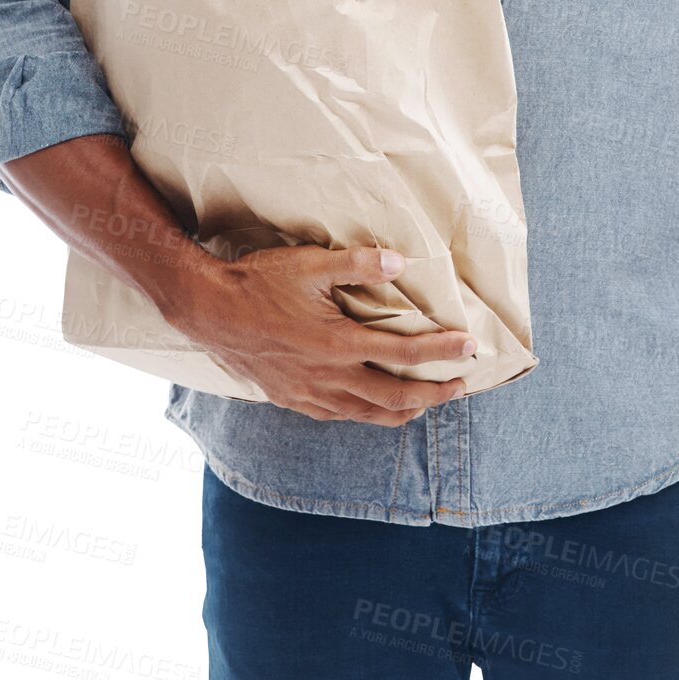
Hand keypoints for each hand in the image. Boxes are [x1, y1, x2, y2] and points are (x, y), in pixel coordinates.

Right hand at [161, 243, 474, 424]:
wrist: (207, 311)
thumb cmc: (257, 282)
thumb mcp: (309, 263)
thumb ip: (357, 264)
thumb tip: (400, 263)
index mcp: (339, 344)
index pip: (404, 354)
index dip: (442, 352)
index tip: (470, 348)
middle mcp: (328, 378)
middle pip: (395, 399)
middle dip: (434, 395)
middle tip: (461, 386)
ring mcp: (309, 395)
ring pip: (368, 416)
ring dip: (404, 411)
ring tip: (426, 403)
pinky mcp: (291, 400)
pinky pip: (339, 417)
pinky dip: (366, 415)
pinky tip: (370, 407)